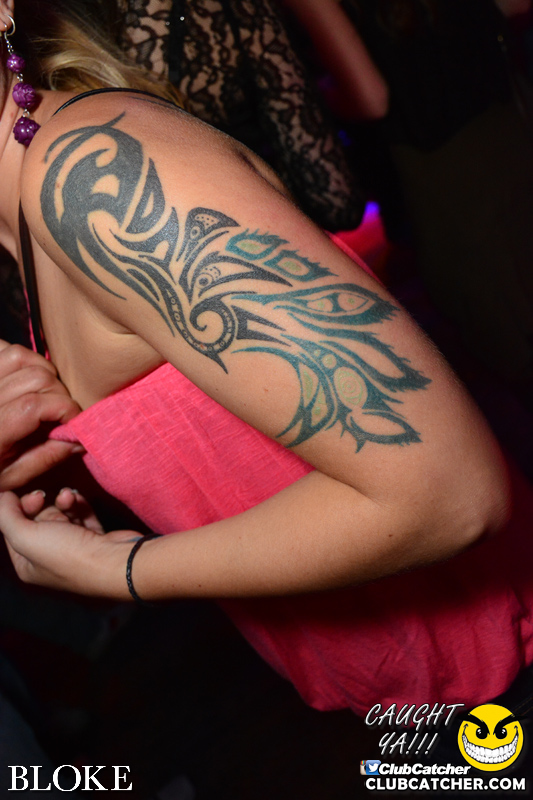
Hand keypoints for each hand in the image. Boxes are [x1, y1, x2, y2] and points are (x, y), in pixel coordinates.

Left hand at [0, 341, 82, 489]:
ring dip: (42, 371)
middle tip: (59, 412)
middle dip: (59, 393)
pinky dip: (17, 357)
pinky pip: (2, 347)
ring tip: (44, 392)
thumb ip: (46, 457)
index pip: (36, 405)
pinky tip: (22, 376)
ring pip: (20, 355)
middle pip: (36, 377)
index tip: (74, 422)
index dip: (66, 409)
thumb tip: (80, 440)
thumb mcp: (11, 476)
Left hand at [0, 489, 138, 597]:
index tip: (30, 498)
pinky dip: (79, 505)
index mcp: (28, 565)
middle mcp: (48, 559)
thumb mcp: (26, 536)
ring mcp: (73, 548)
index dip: (18, 508)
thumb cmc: (69, 555)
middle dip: (42, 504)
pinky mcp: (94, 538)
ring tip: (69, 497)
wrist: (117, 561)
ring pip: (60, 514)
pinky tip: (80, 499)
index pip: (13, 528)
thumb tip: (1, 497)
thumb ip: (6, 515)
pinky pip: (80, 515)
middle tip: (44, 496)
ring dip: (62, 502)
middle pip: (36, 519)